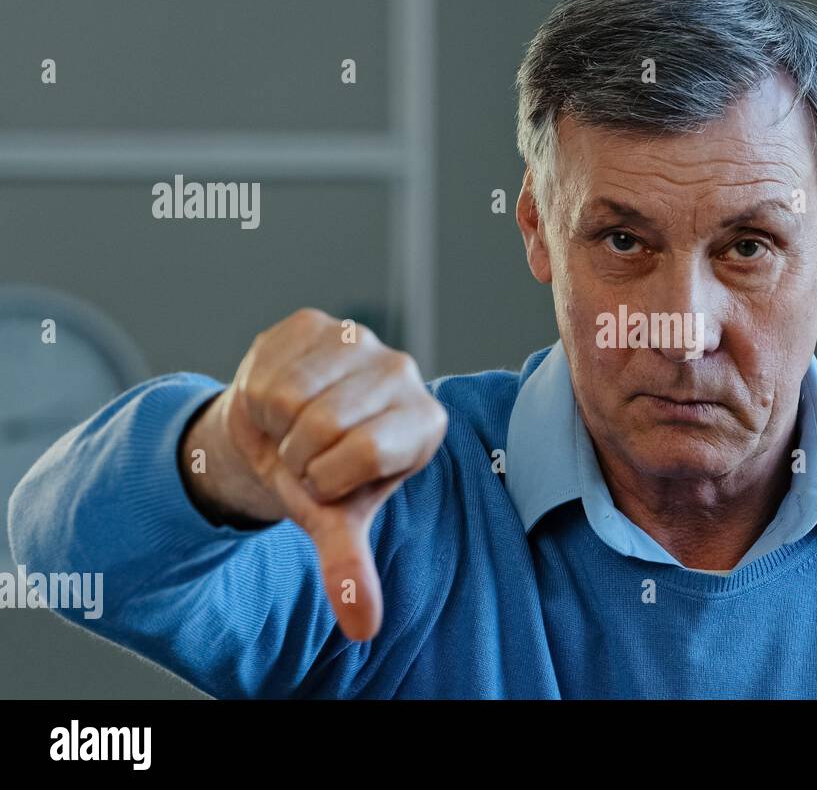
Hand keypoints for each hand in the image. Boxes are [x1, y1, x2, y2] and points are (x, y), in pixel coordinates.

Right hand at [181, 308, 446, 640]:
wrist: (277, 436)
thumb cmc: (321, 478)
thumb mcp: (336, 521)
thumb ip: (351, 568)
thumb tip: (363, 628)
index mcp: (424, 423)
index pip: (365, 451)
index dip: (328, 476)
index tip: (329, 478)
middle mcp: (404, 374)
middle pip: (324, 422)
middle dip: (300, 452)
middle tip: (307, 453)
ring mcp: (361, 340)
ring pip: (292, 392)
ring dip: (277, 423)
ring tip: (292, 425)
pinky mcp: (316, 322)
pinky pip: (269, 364)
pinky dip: (259, 389)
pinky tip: (278, 397)